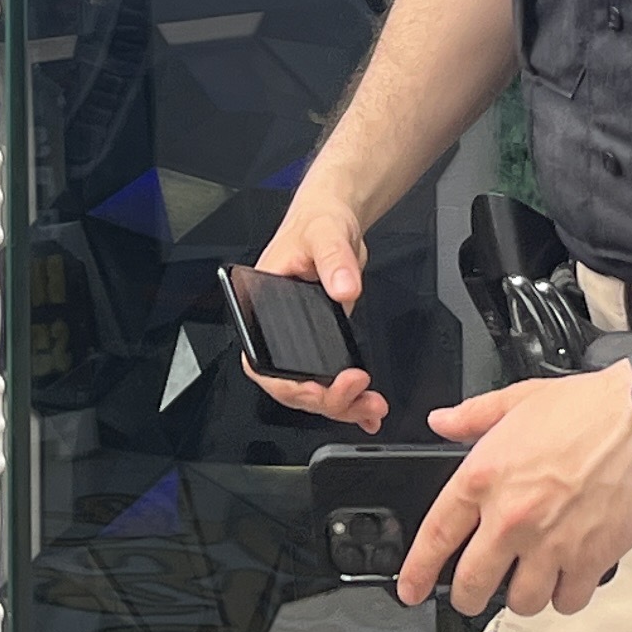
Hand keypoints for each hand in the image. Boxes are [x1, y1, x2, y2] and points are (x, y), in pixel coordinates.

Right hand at [243, 190, 384, 428]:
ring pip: (311, 391)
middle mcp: (276, 330)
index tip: (321, 387)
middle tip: (360, 395)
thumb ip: (334, 260)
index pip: (261, 365)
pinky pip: (328, 381)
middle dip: (325, 400)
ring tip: (372, 406)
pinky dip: (349, 400)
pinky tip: (366, 412)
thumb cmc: (315, 223)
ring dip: (341, 405)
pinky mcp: (323, 343)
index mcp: (258, 307)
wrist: (334, 219)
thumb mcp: (325, 234)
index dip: (289, 386)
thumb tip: (343, 287)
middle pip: (289, 386)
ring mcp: (299, 341)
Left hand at [397, 365, 631, 618]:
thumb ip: (473, 416)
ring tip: (531, 578)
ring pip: (521, 602)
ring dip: (523, 596)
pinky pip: (568, 601)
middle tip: (475, 593)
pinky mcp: (590, 558)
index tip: (411, 588)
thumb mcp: (517, 399)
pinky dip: (567, 596)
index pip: (436, 537)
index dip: (417, 571)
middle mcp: (511, 517)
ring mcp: (550, 543)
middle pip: (472, 585)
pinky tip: (569, 577)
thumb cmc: (588, 408)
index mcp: (484, 477)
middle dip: (468, 596)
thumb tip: (442, 422)